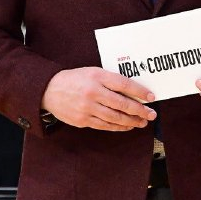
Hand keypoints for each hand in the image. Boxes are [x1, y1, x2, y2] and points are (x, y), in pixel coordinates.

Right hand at [41, 66, 156, 130]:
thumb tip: (133, 92)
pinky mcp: (82, 120)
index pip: (124, 84)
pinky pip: (105, 125)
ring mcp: (87, 108)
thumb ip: (110, 80)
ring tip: (142, 122)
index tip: (151, 97)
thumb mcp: (93, 72)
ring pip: (115, 118)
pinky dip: (118, 127)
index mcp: (97, 76)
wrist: (49, 90)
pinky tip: (127, 126)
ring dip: (132, 121)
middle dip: (140, 110)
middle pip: (122, 104)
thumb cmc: (74, 79)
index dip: (140, 92)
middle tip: (151, 114)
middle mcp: (93, 92)